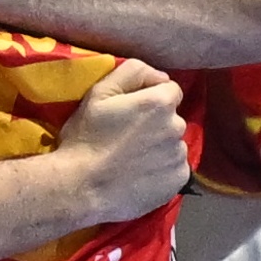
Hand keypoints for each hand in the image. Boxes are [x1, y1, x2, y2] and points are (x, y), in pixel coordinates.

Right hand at [53, 58, 188, 219]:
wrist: (82, 188)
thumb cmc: (86, 138)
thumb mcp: (99, 93)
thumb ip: (133, 71)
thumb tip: (160, 76)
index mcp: (160, 103)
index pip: (169, 90)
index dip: (150, 98)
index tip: (131, 113)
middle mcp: (177, 127)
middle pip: (172, 119)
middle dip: (155, 124)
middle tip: (128, 138)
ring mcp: (179, 156)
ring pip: (173, 145)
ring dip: (159, 148)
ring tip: (132, 160)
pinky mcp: (178, 181)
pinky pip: (175, 169)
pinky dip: (162, 171)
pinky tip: (139, 175)